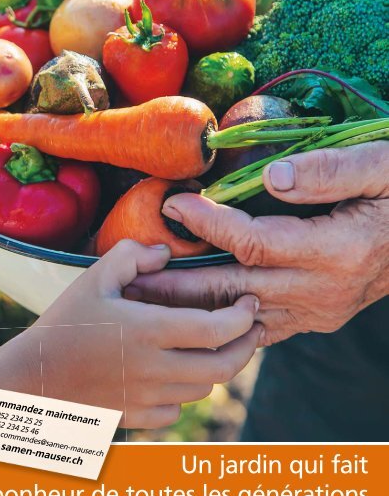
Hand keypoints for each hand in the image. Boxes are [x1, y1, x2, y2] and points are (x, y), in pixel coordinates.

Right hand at [0, 240, 260, 428]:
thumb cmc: (63, 323)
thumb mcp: (95, 277)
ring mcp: (147, 397)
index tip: (249, 303)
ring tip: (219, 346)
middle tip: (251, 329)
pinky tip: (179, 372)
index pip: (217, 330)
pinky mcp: (136, 415)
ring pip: (204, 388)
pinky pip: (177, 408)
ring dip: (218, 367)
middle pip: (223, 367)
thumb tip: (165, 253)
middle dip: (246, 347)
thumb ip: (133, 255)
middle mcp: (155, 368)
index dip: (242, 318)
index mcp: (149, 330)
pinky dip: (187, 390)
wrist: (31, 379)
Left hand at [128, 143, 388, 345]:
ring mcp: (317, 311)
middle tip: (132, 276)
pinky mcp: (315, 318)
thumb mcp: (381, 167)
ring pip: (239, 314)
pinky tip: (190, 318)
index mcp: (336, 249)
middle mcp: (322, 289)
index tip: (172, 203)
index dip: (208, 224)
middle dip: (178, 284)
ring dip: (191, 308)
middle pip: (233, 289)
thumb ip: (328, 171)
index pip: (254, 241)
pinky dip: (222, 323)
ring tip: (147, 300)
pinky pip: (260, 329)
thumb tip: (271, 176)